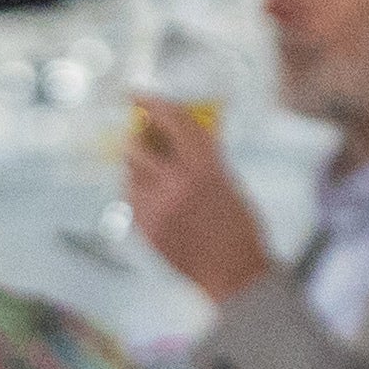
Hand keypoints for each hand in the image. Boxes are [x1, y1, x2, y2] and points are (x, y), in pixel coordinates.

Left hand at [121, 99, 274, 303]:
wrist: (233, 273)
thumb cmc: (238, 228)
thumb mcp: (228, 183)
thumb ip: (203, 158)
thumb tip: (177, 137)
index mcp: (206, 167)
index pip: (175, 121)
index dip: (154, 103)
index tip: (139, 95)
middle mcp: (177, 182)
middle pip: (139, 144)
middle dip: (136, 136)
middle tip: (138, 133)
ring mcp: (156, 205)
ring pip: (130, 172)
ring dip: (138, 167)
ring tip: (153, 175)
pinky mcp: (144, 226)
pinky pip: (130, 198)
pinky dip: (137, 193)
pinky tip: (153, 200)